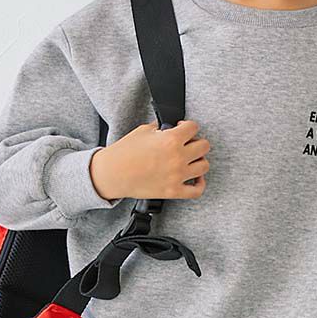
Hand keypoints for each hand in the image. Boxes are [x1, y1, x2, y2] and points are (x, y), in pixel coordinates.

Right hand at [89, 119, 210, 200]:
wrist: (112, 174)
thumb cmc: (124, 153)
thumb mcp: (143, 131)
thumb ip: (162, 129)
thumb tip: (170, 129)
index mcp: (171, 139)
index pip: (194, 127)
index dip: (188, 126)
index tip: (182, 128)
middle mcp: (177, 157)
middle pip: (204, 146)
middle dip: (196, 141)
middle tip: (188, 143)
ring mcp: (177, 176)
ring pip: (204, 166)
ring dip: (199, 160)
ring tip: (191, 159)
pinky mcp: (173, 191)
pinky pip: (197, 190)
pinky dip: (200, 184)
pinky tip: (196, 177)